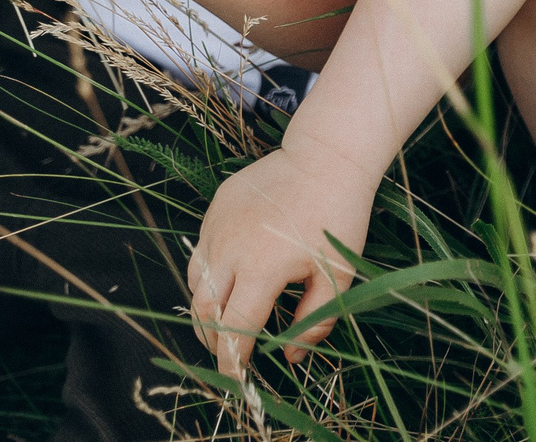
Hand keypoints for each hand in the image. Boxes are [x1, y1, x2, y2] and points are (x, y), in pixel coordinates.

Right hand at [188, 142, 376, 376]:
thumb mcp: (338, 274)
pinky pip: (201, 250)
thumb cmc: (338, 218)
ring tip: (222, 323)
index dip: (233, 360)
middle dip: (213, 340)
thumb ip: (315, 321)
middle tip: (229, 354)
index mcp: (262, 269)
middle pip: (205, 310)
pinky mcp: (216, 208)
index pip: (235, 329)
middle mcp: (231, 249)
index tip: (238, 378)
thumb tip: (293, 357)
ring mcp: (218, 226)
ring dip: (204, 309)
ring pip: (196, 281)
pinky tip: (224, 282)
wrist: (326, 157)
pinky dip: (207, 274)